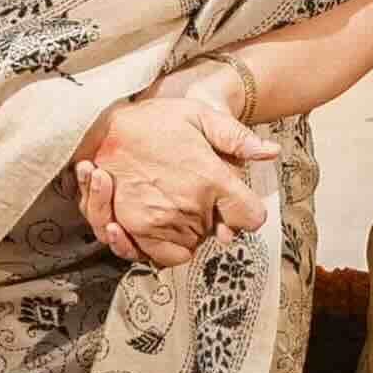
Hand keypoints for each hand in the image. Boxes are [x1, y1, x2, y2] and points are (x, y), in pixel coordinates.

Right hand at [74, 75, 272, 268]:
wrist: (101, 128)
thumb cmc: (152, 120)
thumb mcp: (199, 116)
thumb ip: (237, 137)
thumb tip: (271, 152)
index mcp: (211, 179)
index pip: (250, 218)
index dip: (244, 210)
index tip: (232, 201)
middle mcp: (189, 206)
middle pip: (219, 233)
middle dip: (214, 217)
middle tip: (193, 191)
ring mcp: (160, 222)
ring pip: (192, 246)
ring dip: (188, 231)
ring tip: (173, 202)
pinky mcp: (134, 231)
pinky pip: (162, 256)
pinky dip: (164, 245)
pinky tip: (159, 222)